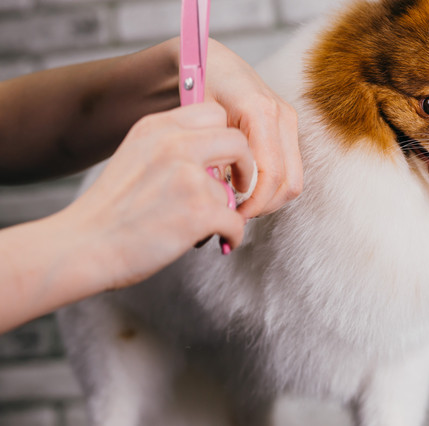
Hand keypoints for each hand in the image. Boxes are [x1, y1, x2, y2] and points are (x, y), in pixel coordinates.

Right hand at [63, 102, 253, 289]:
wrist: (83, 246)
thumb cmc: (109, 210)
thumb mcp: (134, 156)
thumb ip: (170, 148)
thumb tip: (213, 159)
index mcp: (157, 127)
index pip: (214, 113)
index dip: (226, 137)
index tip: (225, 159)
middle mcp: (174, 145)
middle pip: (237, 141)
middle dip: (245, 165)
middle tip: (238, 184)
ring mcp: (188, 177)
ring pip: (231, 191)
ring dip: (224, 212)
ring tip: (199, 227)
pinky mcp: (200, 211)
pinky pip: (236, 221)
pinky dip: (231, 235)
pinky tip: (216, 239)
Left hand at [203, 39, 302, 217]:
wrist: (211, 61)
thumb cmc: (199, 84)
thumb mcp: (198, 120)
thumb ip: (213, 157)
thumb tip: (222, 197)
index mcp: (261, 112)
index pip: (271, 175)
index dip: (255, 203)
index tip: (234, 215)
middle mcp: (283, 117)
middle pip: (289, 183)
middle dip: (265, 206)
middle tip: (238, 214)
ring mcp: (289, 123)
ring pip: (294, 180)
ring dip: (270, 199)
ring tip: (242, 203)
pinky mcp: (288, 129)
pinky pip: (289, 170)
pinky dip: (272, 186)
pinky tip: (248, 188)